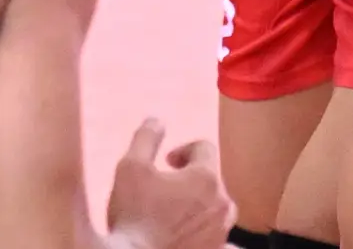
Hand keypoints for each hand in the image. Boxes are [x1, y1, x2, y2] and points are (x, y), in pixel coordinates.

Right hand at [105, 118, 231, 248]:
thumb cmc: (133, 216)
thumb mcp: (130, 167)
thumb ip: (147, 137)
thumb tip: (158, 120)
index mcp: (206, 179)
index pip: (204, 147)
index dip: (183, 149)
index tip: (165, 162)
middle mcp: (222, 204)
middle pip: (211, 178)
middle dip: (189, 177)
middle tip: (162, 188)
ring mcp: (222, 232)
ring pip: (215, 207)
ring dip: (196, 203)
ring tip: (170, 212)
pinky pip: (214, 233)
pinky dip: (200, 229)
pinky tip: (178, 233)